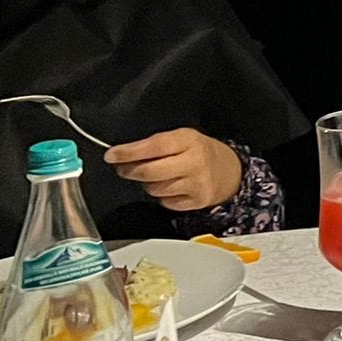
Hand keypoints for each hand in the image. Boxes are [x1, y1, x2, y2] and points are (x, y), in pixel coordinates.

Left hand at [104, 131, 243, 210]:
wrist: (230, 171)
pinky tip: (170, 187)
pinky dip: (162, 196)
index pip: (154, 146)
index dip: (129, 152)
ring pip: (155, 189)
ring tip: (155, 176)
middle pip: (150, 172)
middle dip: (130, 171)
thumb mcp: (182, 138)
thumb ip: (156, 144)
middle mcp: (195, 162)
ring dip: (147, 184)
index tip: (112, 155)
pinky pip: (165, 202)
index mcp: (189, 140)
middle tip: (122, 168)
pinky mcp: (196, 201)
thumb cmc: (199, 152)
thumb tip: (122, 154)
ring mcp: (197, 183)